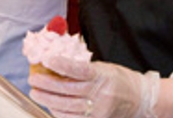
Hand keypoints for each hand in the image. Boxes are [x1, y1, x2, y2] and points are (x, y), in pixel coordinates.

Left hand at [28, 57, 159, 117]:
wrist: (139, 99)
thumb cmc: (118, 79)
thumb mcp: (103, 67)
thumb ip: (82, 68)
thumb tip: (56, 64)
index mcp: (102, 75)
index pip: (78, 69)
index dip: (61, 65)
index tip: (47, 60)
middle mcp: (101, 93)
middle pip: (68, 90)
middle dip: (47, 84)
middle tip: (33, 79)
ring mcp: (99, 111)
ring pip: (68, 107)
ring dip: (48, 100)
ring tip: (36, 93)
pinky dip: (59, 113)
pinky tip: (50, 106)